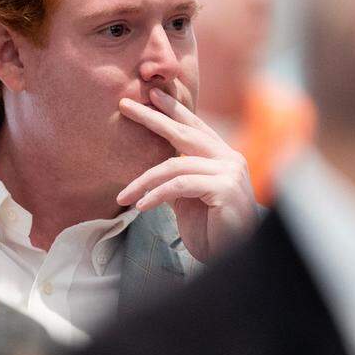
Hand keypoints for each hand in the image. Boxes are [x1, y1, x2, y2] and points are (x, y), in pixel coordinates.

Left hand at [116, 88, 257, 261]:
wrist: (231, 259)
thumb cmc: (211, 232)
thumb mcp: (188, 200)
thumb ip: (176, 179)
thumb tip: (153, 169)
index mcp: (223, 157)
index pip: (195, 127)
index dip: (174, 110)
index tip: (151, 95)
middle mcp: (230, 159)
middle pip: (185, 132)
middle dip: (154, 118)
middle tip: (127, 106)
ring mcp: (230, 171)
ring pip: (175, 165)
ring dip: (143, 181)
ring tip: (123, 197)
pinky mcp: (225, 188)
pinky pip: (180, 185)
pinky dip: (156, 194)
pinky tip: (141, 206)